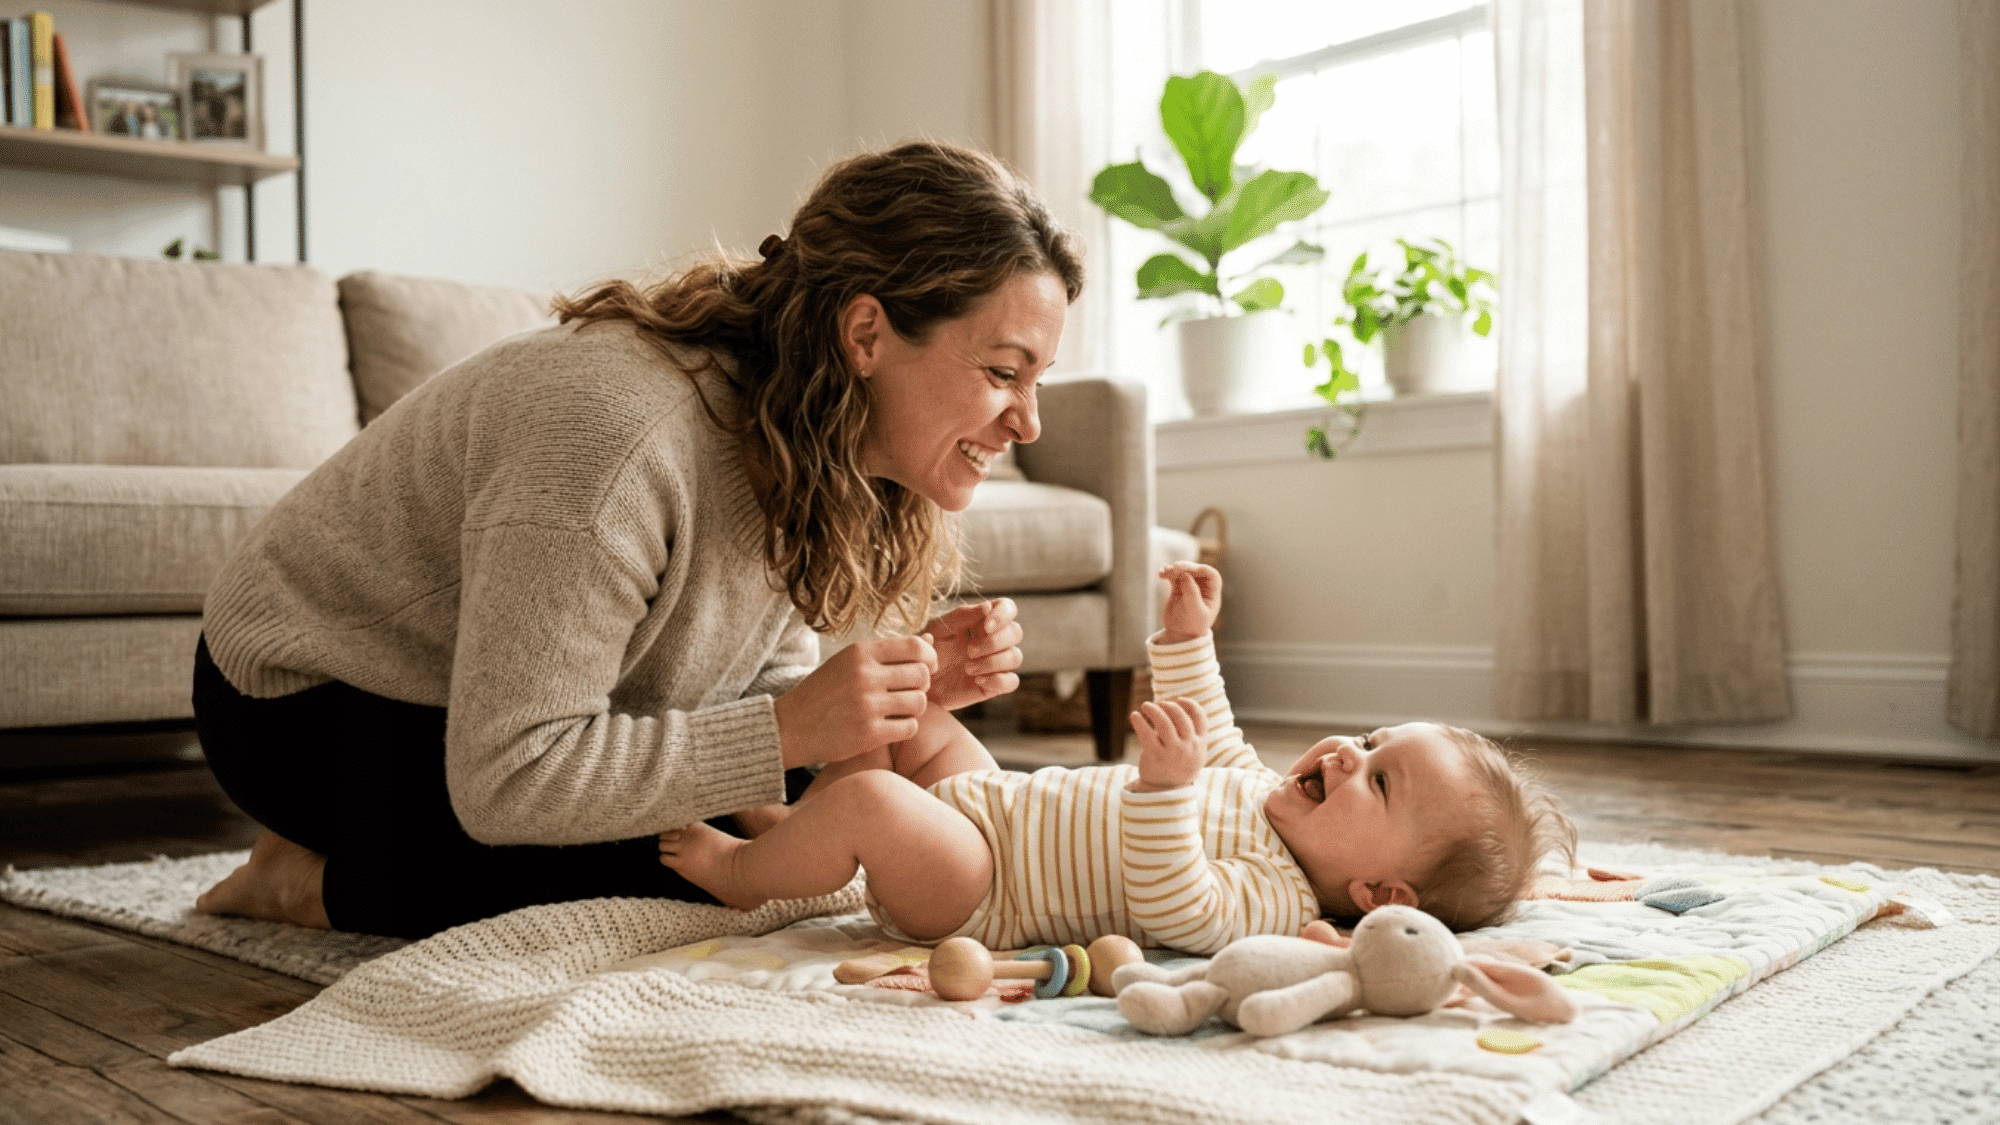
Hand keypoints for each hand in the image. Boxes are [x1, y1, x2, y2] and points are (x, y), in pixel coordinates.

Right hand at [772, 635, 934, 768]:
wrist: (789, 727)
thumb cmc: (823, 692)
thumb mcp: (850, 662)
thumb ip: (889, 652)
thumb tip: (930, 641)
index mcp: (860, 652)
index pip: (916, 647)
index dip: (929, 658)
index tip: (925, 667)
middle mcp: (865, 675)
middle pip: (922, 675)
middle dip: (921, 685)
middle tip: (906, 692)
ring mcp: (867, 705)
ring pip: (919, 702)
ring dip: (913, 708)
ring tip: (896, 710)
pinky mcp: (869, 733)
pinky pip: (910, 727)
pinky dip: (904, 728)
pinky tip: (889, 726)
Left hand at [922, 598, 1023, 710]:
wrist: (917, 682)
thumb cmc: (926, 650)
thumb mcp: (938, 629)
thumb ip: (962, 616)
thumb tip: (988, 607)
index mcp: (981, 620)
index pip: (1007, 608)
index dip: (1003, 615)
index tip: (986, 627)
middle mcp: (993, 639)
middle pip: (1015, 632)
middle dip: (994, 642)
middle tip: (969, 651)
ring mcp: (995, 663)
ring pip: (1016, 657)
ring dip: (993, 662)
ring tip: (968, 668)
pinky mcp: (993, 685)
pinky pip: (1012, 682)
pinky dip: (998, 680)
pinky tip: (978, 681)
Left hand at [1130, 697, 1206, 790]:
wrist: (1167, 791)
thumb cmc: (1179, 766)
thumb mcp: (1193, 752)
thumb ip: (1190, 733)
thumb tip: (1173, 706)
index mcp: (1200, 744)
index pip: (1200, 718)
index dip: (1190, 705)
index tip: (1178, 699)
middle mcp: (1189, 747)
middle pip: (1180, 717)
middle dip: (1168, 706)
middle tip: (1158, 704)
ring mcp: (1173, 752)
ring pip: (1164, 722)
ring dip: (1153, 710)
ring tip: (1146, 706)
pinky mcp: (1155, 755)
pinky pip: (1146, 733)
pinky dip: (1139, 721)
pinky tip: (1134, 716)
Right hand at [1158, 562, 1221, 643]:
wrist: (1180, 635)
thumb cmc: (1192, 626)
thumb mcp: (1195, 612)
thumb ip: (1192, 594)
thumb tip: (1185, 575)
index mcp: (1212, 593)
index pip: (1211, 574)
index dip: (1201, 569)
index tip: (1189, 571)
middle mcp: (1202, 587)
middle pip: (1196, 569)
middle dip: (1185, 567)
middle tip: (1173, 570)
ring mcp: (1189, 586)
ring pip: (1183, 570)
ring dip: (1174, 568)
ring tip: (1165, 572)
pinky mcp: (1177, 587)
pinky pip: (1173, 576)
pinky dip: (1167, 573)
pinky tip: (1161, 574)